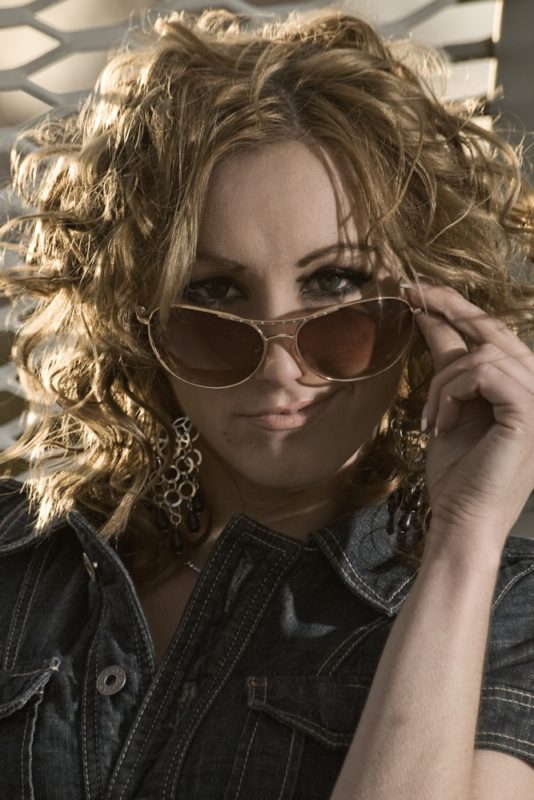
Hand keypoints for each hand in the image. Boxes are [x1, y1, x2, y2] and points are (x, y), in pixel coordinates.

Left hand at [403, 282, 533, 555]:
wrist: (462, 518)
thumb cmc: (458, 471)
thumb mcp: (449, 403)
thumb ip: (448, 361)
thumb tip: (428, 316)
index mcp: (525, 385)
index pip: (494, 333)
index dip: (458, 306)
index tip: (418, 289)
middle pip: (494, 329)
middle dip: (447, 306)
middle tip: (409, 292)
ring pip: (482, 354)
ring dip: (442, 383)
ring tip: (430, 418)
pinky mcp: (530, 412)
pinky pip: (484, 373)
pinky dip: (452, 394)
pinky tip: (441, 424)